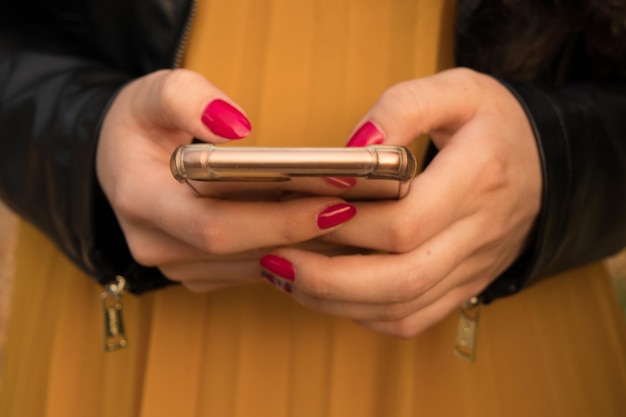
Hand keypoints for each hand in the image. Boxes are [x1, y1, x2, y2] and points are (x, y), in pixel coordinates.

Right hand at [96, 69, 356, 291]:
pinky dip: (289, 253)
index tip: (333, 201)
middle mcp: (154, 243)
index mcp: (139, 199)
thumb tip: (237, 129)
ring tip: (353, 222)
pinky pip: (250, 270)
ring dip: (301, 249)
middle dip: (300, 233)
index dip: (276, 219)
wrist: (121, 158)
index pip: (214, 224)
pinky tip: (324, 233)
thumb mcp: (153, 92)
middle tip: (358, 212)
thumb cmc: (142, 122)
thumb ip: (186, 97)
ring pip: (249, 267)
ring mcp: (175, 264)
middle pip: (238, 251)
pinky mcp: (197, 272)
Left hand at [258, 68, 541, 336]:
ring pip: (402, 307)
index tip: (297, 208)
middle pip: (401, 278)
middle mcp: (481, 232)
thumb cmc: (492, 124)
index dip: (347, 222)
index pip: (407, 220)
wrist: (545, 165)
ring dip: (336, 301)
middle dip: (329, 277)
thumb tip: (351, 144)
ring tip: (286, 277)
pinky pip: (411, 319)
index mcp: (481, 177)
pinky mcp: (463, 286)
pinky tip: (326, 293)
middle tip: (275, 257)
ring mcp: (474, 268)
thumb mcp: (457, 90)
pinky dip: (362, 315)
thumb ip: (403, 107)